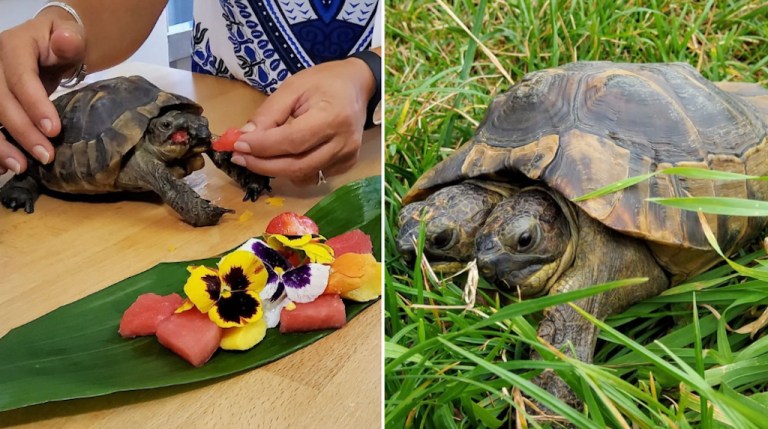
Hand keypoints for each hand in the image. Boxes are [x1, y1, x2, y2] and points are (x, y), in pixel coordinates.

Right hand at [0, 9, 85, 174]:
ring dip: (0, 144)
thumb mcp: (72, 36)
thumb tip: (65, 41)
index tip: (54, 129)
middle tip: (45, 156)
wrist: (53, 45)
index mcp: (13, 46)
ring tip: (20, 167)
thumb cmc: (65, 43)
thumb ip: (70, 40)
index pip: (20, 76)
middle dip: (21, 131)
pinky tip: (4, 166)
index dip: (35, 104)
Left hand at [231, 54, 376, 186]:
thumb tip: (244, 137)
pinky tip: (285, 156)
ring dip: (276, 170)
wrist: (357, 86)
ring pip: (304, 176)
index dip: (262, 147)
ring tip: (259, 156)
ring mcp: (347, 156)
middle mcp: (343, 142)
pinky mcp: (347, 164)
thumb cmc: (324, 82)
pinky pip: (314, 176)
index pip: (292, 141)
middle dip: (263, 165)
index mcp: (332, 117)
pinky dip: (294, 171)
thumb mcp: (293, 87)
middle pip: (297, 166)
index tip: (237, 145)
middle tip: (240, 157)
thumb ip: (269, 113)